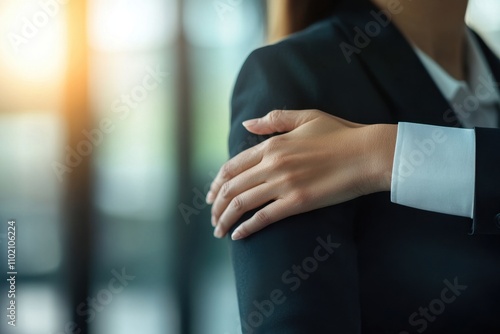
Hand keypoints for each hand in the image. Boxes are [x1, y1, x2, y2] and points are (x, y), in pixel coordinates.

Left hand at [207, 109, 396, 239]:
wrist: (367, 154)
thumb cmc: (340, 134)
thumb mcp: (306, 117)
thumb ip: (274, 119)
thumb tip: (246, 123)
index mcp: (272, 144)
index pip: (232, 166)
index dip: (217, 183)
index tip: (211, 195)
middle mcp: (272, 164)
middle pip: (231, 187)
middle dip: (216, 205)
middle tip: (212, 218)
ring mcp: (283, 184)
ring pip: (241, 203)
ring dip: (224, 219)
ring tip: (218, 230)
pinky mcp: (297, 202)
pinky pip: (263, 217)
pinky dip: (246, 228)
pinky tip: (238, 236)